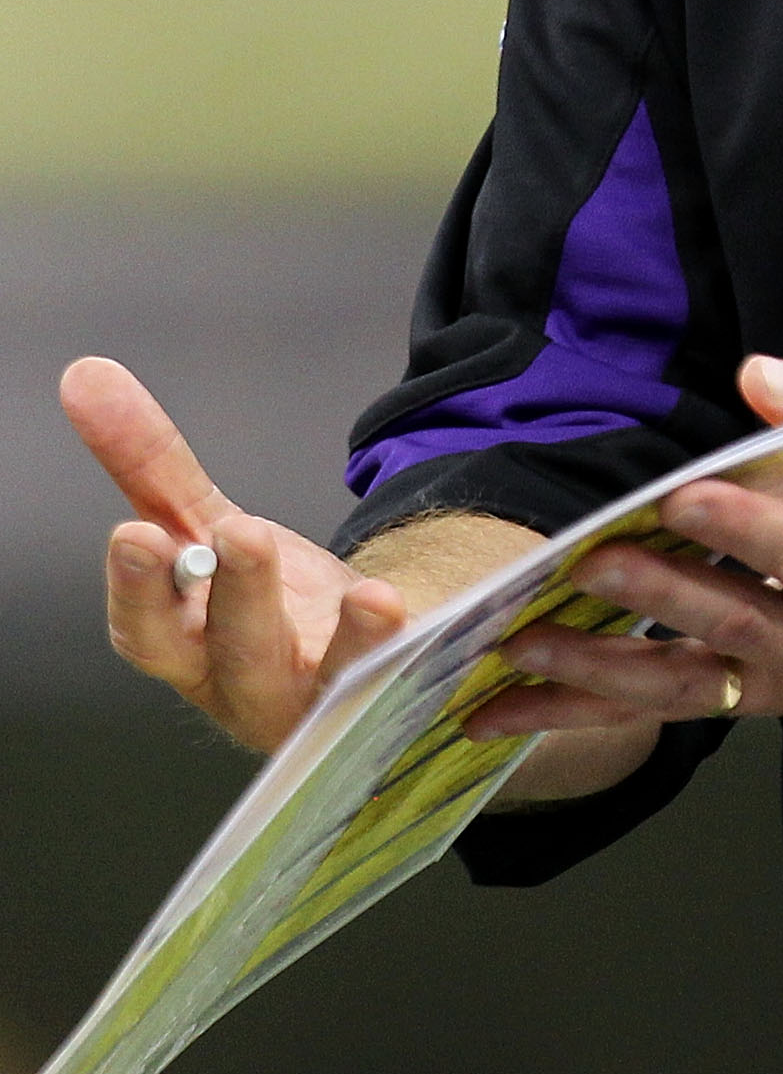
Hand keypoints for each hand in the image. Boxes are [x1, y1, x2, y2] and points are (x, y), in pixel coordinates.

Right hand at [59, 356, 407, 754]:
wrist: (348, 648)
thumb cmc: (261, 600)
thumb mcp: (207, 524)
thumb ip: (150, 463)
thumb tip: (87, 375)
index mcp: (188, 644)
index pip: (148, 628)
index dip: (140, 588)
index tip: (137, 534)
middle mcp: (247, 684)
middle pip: (237, 649)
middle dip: (238, 594)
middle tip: (239, 532)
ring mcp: (319, 698)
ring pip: (326, 677)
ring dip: (346, 639)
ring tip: (368, 596)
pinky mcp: (381, 694)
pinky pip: (400, 677)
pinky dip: (404, 648)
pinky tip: (401, 607)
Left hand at [468, 355, 782, 737]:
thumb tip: (755, 379)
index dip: (744, 531)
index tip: (677, 499)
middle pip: (735, 630)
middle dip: (652, 596)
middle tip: (579, 567)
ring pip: (691, 688)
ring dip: (596, 678)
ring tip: (512, 661)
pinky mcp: (771, 694)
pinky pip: (682, 700)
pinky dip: (601, 703)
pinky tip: (526, 703)